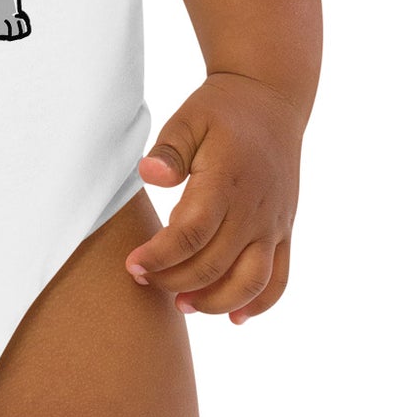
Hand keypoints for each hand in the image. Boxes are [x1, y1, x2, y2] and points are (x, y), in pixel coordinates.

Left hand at [124, 73, 303, 322]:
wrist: (271, 100)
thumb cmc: (221, 110)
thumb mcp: (188, 118)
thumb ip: (168, 150)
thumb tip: (148, 175)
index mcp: (226, 180)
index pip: (192, 233)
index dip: (160, 256)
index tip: (132, 265)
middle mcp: (255, 208)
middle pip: (215, 264)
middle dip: (175, 280)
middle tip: (144, 280)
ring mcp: (274, 222)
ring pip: (252, 281)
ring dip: (216, 301)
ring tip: (182, 305)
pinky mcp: (285, 229)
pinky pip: (280, 277)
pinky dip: (260, 303)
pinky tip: (234, 316)